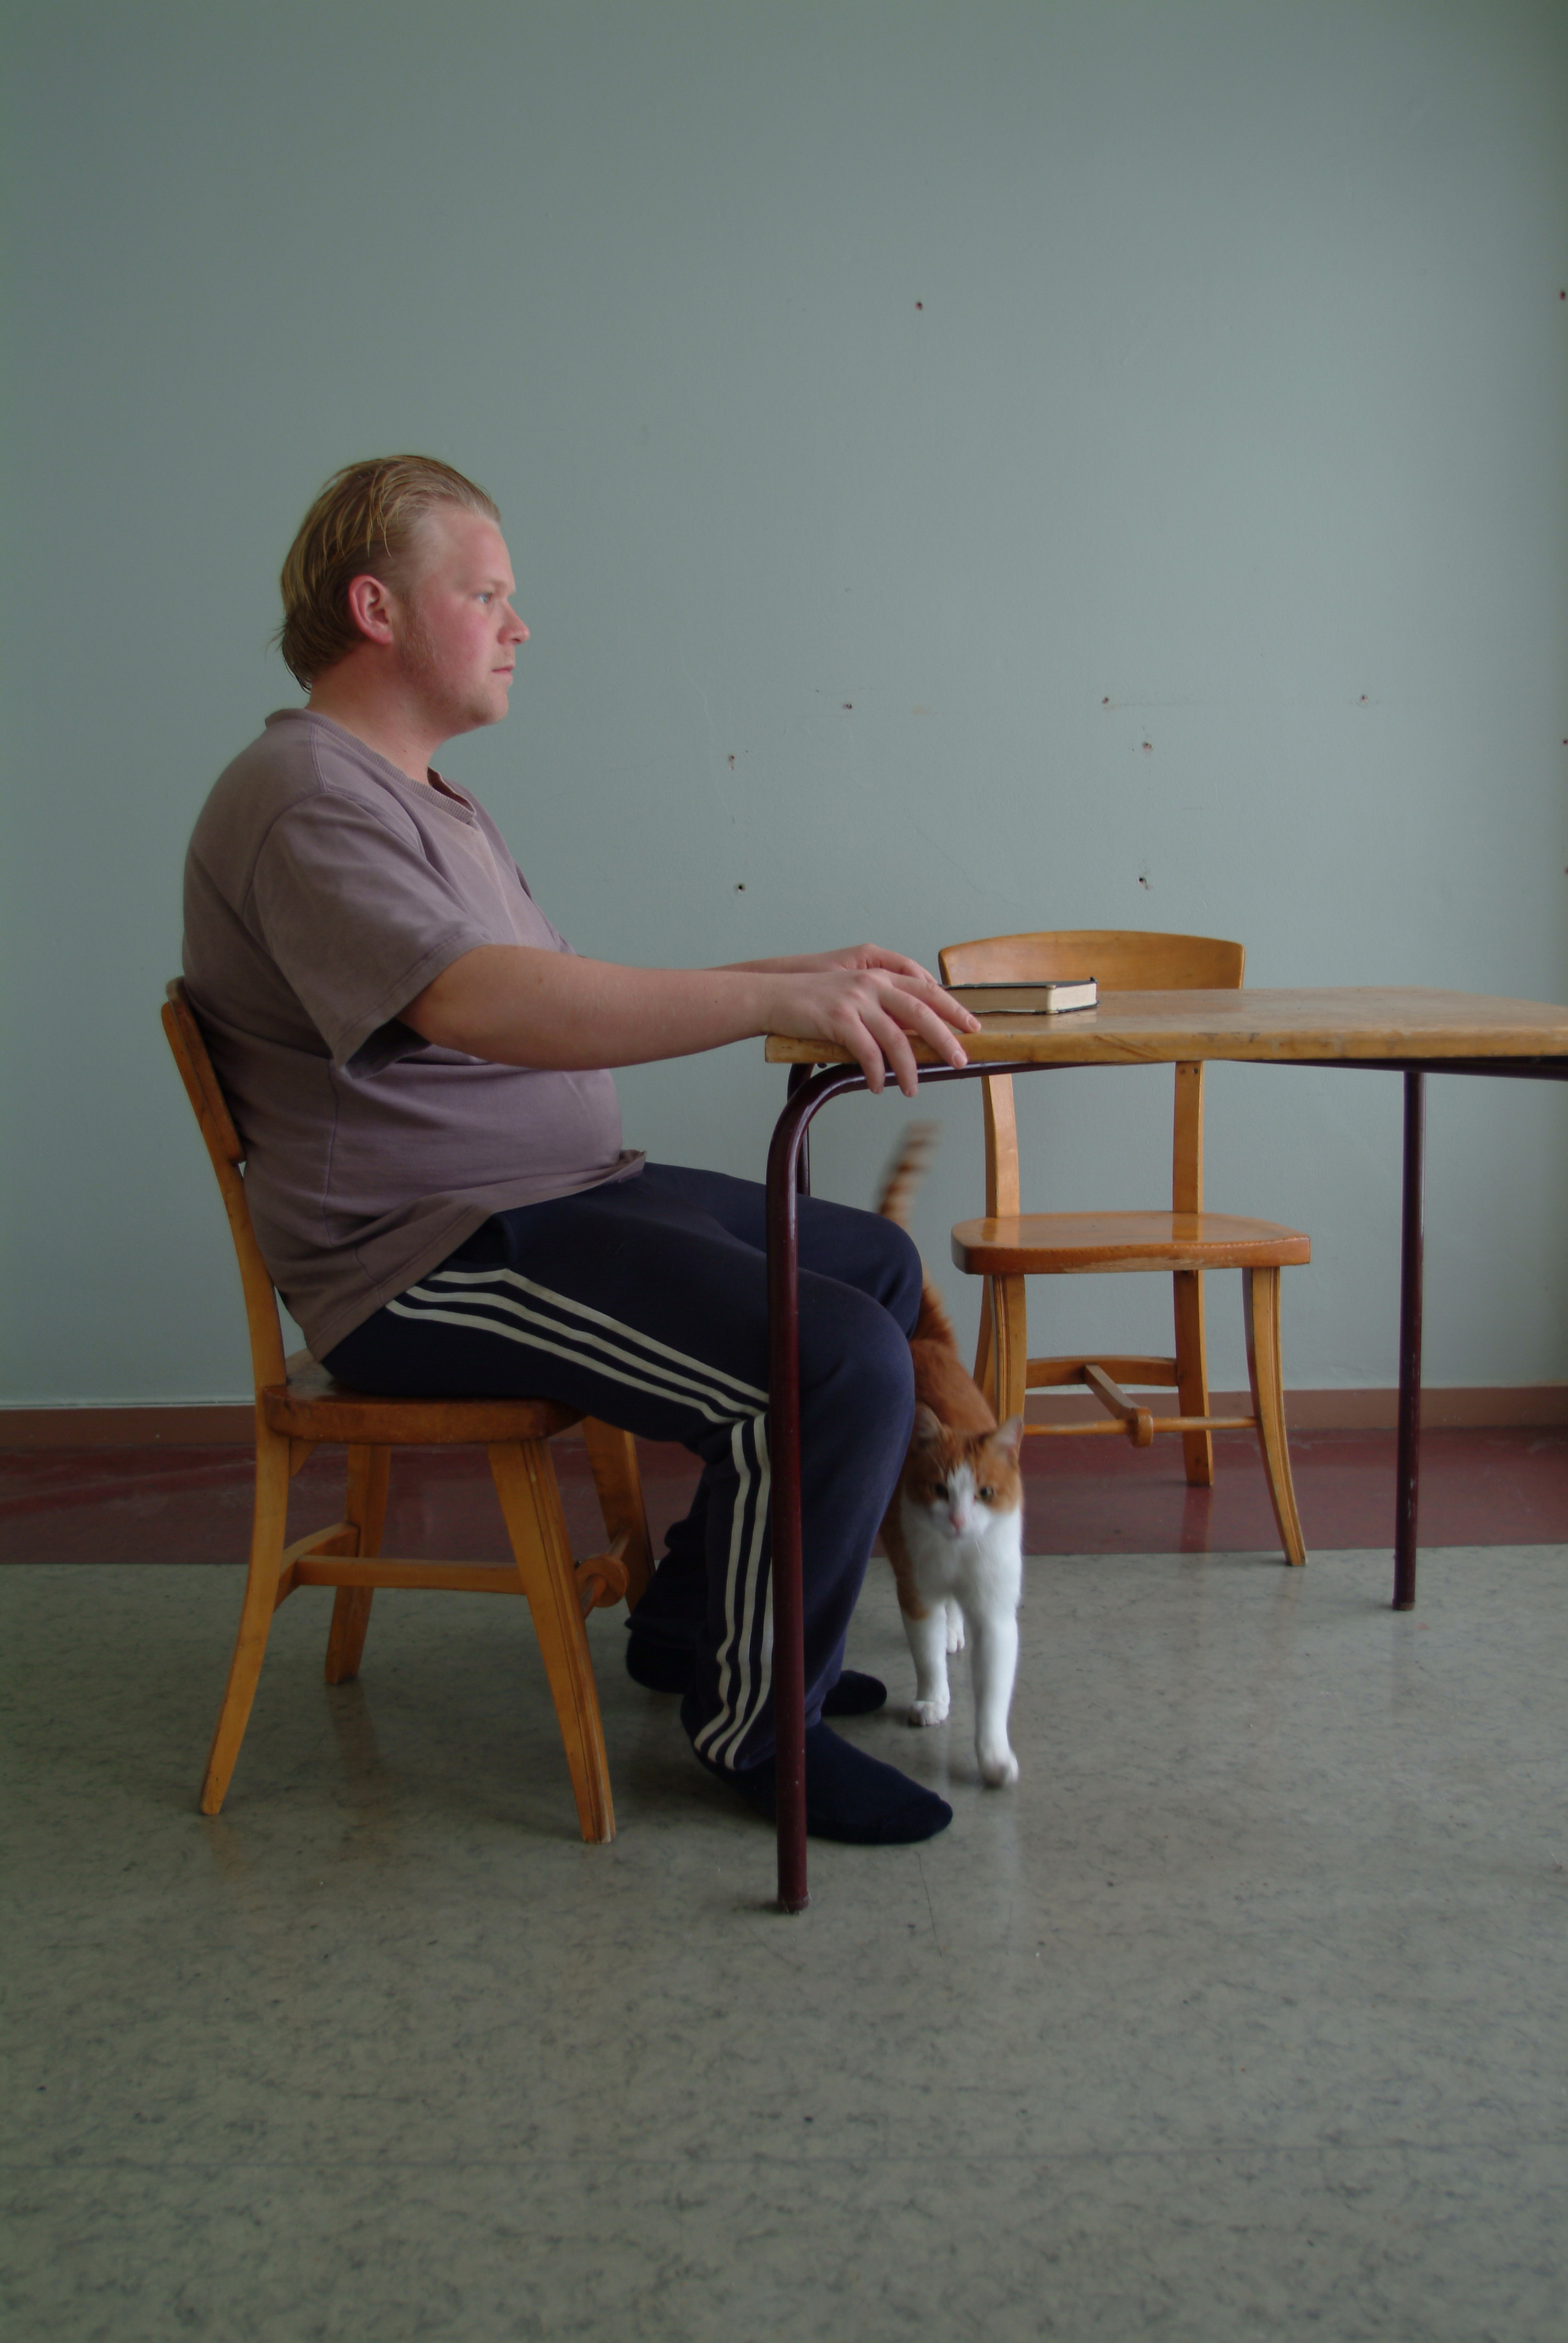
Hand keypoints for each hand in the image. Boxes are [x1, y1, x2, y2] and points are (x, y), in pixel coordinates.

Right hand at [759, 962, 980, 1097]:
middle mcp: (872, 984)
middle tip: (960, 1061)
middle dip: (945, 1039)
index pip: (927, 991)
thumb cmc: (812, 1003)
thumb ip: (879, 1010)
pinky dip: (876, 1074)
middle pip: (921, 1012)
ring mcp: (856, 1000)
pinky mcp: (838, 1019)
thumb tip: (908, 1038)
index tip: (972, 1027)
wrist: (773, 997)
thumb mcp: (852, 998)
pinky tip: (877, 1087)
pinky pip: (867, 1052)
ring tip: (912, 1089)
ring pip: (896, 1038)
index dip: (953, 1009)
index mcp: (879, 977)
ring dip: (908, 1069)